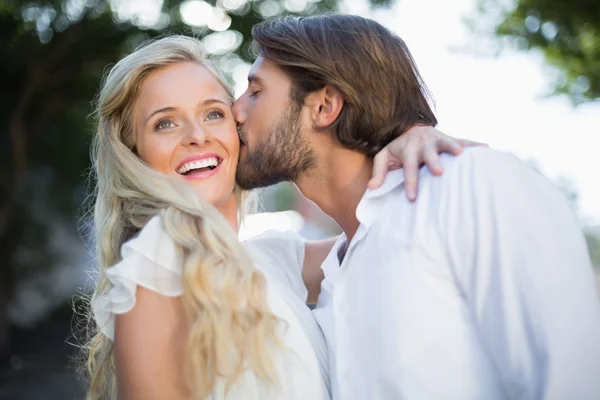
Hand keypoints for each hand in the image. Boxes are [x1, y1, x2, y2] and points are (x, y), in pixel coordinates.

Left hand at [367, 125, 485, 200]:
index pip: (408, 167)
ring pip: (446, 141)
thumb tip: (372, 188)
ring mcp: (437, 138)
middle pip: (428, 153)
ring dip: (453, 146)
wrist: (411, 128)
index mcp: (407, 149)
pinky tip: (486, 148)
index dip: (410, 182)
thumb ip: (379, 172)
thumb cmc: (397, 149)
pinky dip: (474, 144)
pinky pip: (463, 139)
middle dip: (433, 161)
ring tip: (461, 154)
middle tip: (439, 172)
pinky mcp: (448, 138)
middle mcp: (423, 142)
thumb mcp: (384, 157)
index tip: (412, 197)